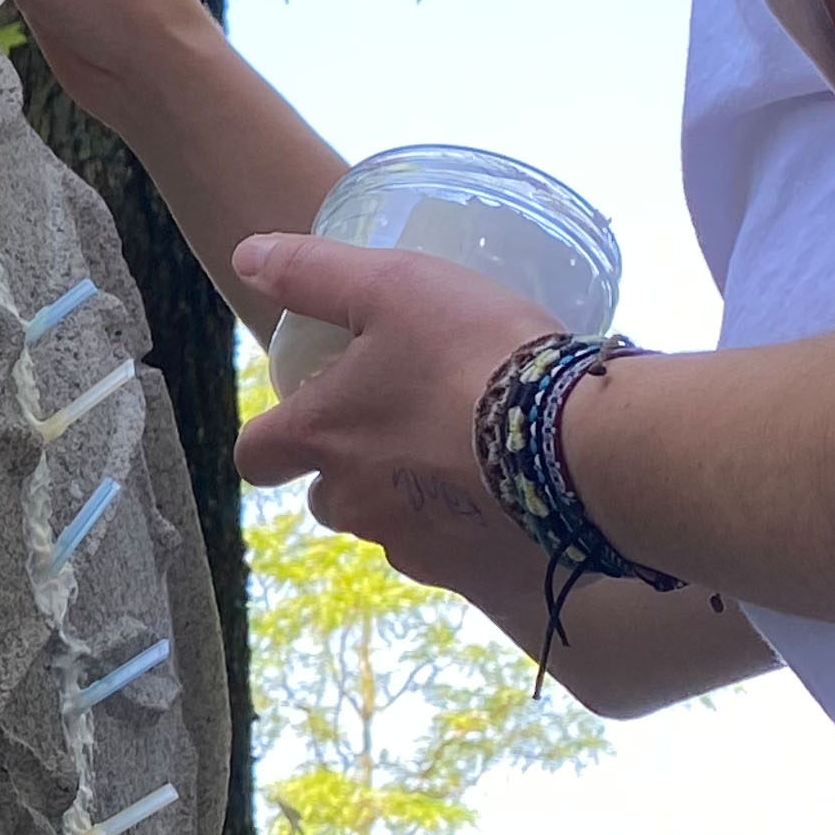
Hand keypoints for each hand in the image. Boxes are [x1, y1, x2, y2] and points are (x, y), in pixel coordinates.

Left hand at [231, 233, 559, 598]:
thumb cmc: (479, 355)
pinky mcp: (478, 579)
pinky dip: (475, 530)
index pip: (256, 455)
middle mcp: (356, 504)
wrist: (587, 446)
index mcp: (323, 439)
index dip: (270, 440)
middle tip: (408, 428)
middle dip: (352, 471)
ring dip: (416, 500)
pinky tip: (516, 497)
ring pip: (394, 527)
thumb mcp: (393, 286)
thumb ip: (313, 272)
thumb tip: (247, 255)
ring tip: (473, 457)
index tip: (300, 422)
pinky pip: (460, 555)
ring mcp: (418, 547)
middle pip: (329, 497)